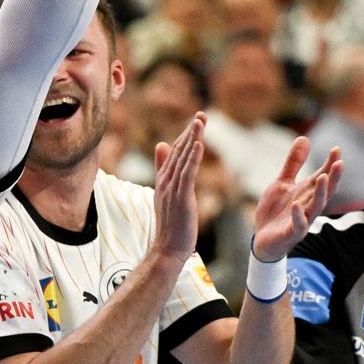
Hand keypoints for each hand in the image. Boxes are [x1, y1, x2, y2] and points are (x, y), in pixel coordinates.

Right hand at [150, 112, 206, 261]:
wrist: (167, 249)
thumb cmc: (171, 226)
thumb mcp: (166, 195)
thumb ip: (164, 170)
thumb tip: (161, 146)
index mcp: (163, 181)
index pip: (174, 153)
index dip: (185, 136)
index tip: (197, 121)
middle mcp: (165, 182)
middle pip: (178, 151)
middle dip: (190, 132)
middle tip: (202, 114)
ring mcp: (172, 189)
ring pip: (183, 159)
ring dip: (192, 138)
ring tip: (201, 121)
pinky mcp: (180, 198)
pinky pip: (187, 174)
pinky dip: (192, 158)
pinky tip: (199, 144)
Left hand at [250, 137, 339, 260]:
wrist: (262, 239)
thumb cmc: (275, 211)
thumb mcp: (282, 182)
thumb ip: (293, 163)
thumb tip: (304, 137)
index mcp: (307, 193)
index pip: (323, 176)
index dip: (330, 164)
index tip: (336, 149)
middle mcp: (308, 205)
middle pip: (325, 191)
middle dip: (333, 178)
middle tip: (340, 163)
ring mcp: (302, 220)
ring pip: (315, 207)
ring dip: (320, 193)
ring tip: (322, 177)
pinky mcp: (291, 233)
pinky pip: (297, 225)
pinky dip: (297, 215)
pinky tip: (296, 205)